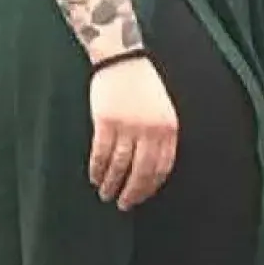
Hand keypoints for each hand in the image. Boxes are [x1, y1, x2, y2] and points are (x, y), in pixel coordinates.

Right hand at [88, 55, 177, 210]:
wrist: (122, 59)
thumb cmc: (143, 85)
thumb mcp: (162, 110)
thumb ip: (160, 136)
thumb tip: (152, 170)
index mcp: (168, 128)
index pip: (161, 167)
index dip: (150, 186)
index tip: (141, 196)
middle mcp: (149, 130)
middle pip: (141, 171)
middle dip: (132, 192)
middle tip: (124, 204)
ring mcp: (127, 126)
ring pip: (119, 166)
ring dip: (112, 184)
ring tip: (106, 194)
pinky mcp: (106, 122)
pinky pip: (101, 154)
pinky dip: (98, 169)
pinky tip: (95, 177)